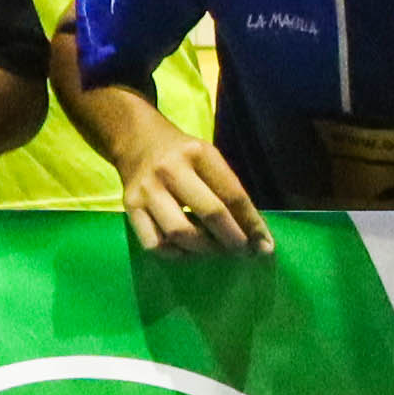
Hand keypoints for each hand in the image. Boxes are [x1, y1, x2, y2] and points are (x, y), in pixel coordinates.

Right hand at [114, 123, 272, 256]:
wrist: (137, 141)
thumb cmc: (183, 155)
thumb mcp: (208, 158)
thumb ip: (228, 190)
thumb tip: (256, 234)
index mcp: (198, 153)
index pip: (232, 194)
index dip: (252, 223)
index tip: (264, 244)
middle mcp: (171, 170)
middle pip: (210, 213)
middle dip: (233, 239)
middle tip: (244, 252)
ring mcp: (147, 190)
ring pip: (180, 233)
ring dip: (205, 249)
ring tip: (217, 250)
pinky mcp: (129, 207)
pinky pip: (155, 244)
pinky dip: (175, 254)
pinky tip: (187, 250)